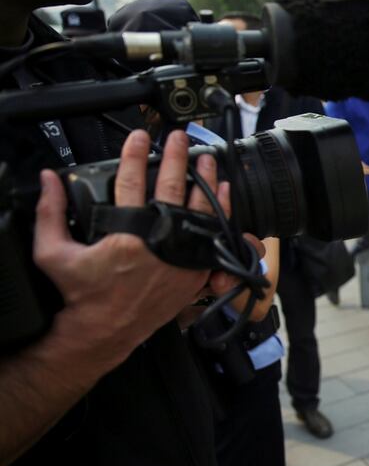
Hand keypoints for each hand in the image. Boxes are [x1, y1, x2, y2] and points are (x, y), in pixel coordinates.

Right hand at [33, 130, 228, 366]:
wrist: (107, 330)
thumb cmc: (83, 294)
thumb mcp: (53, 254)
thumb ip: (49, 213)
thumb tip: (49, 179)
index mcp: (128, 236)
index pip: (131, 183)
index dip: (135, 155)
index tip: (140, 136)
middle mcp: (161, 244)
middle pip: (173, 189)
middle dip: (176, 158)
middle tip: (179, 138)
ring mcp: (182, 257)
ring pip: (201, 208)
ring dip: (204, 180)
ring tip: (206, 159)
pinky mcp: (195, 270)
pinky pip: (215, 235)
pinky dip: (220, 212)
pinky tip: (222, 193)